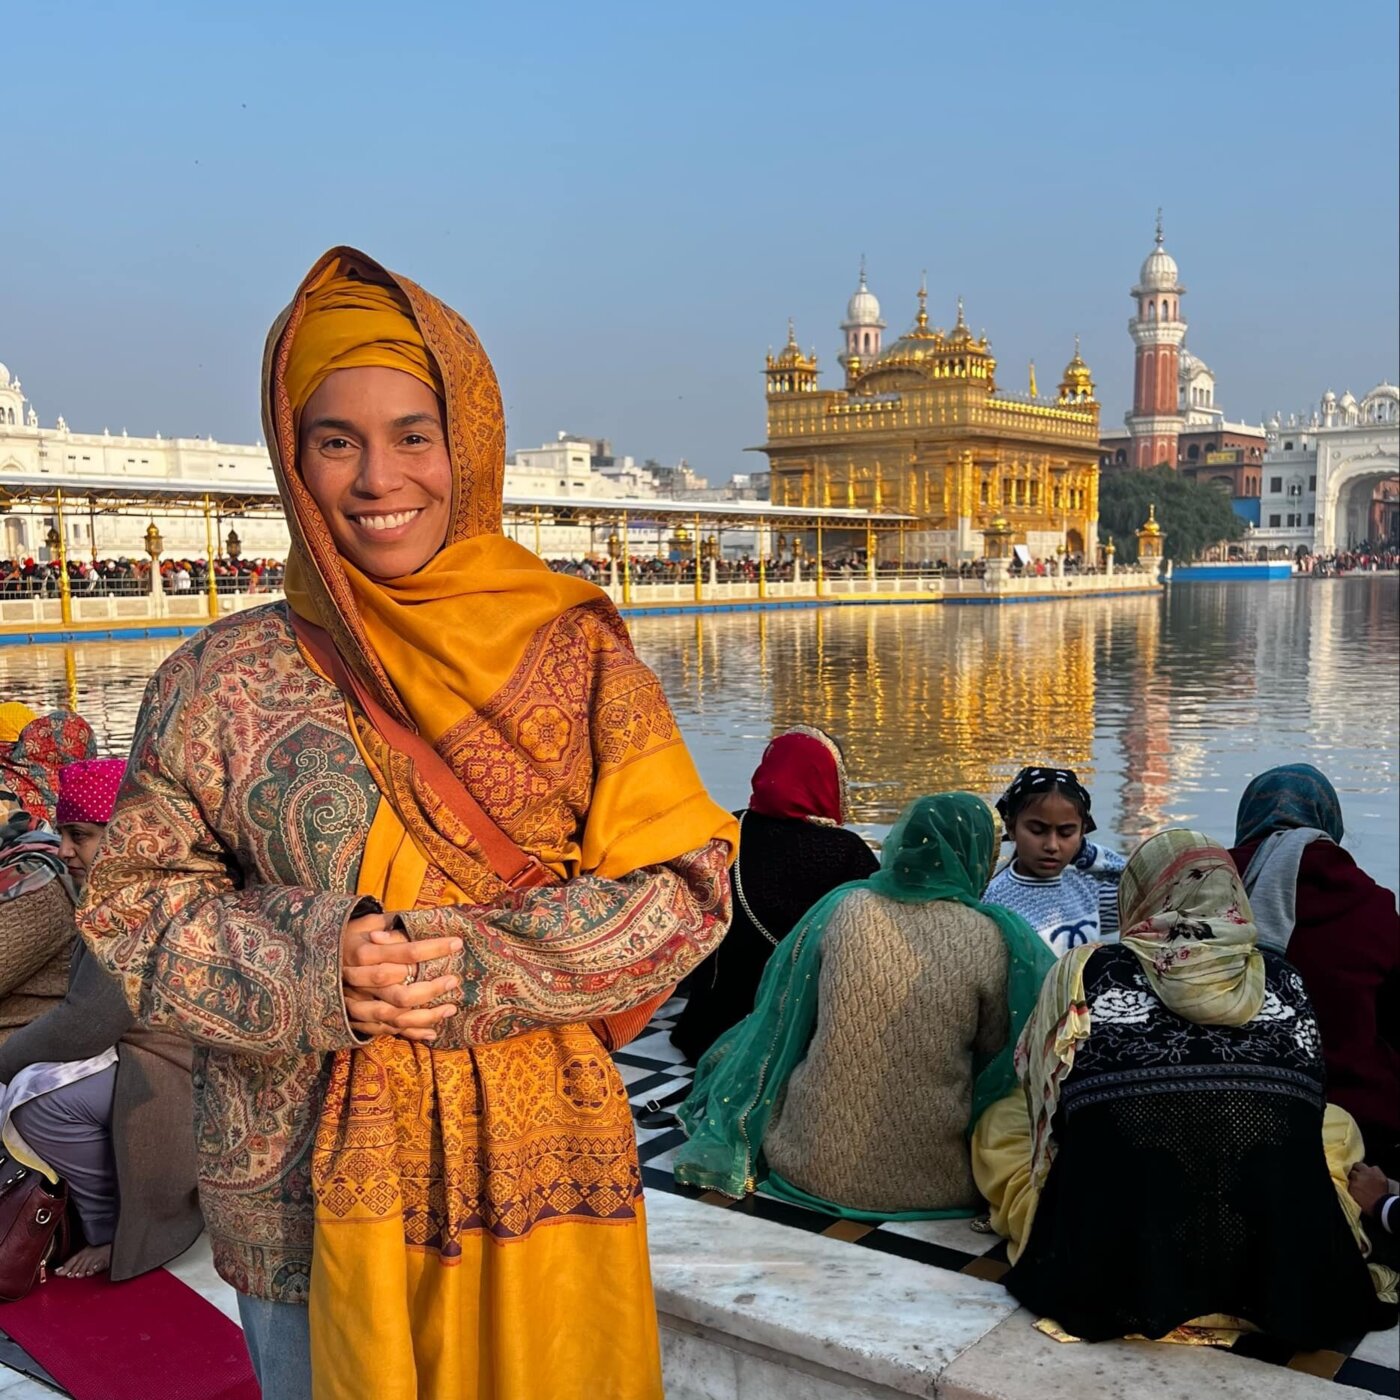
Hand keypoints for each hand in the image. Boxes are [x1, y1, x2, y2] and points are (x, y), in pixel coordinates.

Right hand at [341, 912, 463, 1042]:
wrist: (314, 960)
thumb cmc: (349, 936)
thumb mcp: (366, 923)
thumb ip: (391, 924)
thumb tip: (423, 919)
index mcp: (363, 953)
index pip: (405, 953)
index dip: (433, 949)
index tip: (456, 944)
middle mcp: (358, 982)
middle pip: (400, 992)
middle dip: (431, 989)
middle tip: (454, 980)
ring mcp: (355, 1004)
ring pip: (395, 1016)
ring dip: (425, 1016)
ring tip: (451, 1009)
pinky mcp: (355, 1019)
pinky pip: (385, 1031)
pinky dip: (410, 1033)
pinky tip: (432, 1031)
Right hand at [1348, 1162, 1388, 1214]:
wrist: (1382, 1206)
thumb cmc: (1367, 1206)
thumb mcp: (1354, 1198)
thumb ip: (1349, 1189)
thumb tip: (1348, 1185)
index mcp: (1350, 1184)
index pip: (1345, 1177)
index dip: (1348, 1179)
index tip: (1349, 1181)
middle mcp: (1356, 1176)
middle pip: (1351, 1170)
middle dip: (1353, 1173)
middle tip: (1356, 1176)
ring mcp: (1366, 1173)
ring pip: (1360, 1165)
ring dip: (1360, 1169)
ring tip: (1364, 1173)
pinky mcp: (1377, 1172)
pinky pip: (1374, 1167)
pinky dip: (1373, 1171)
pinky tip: (1374, 1174)